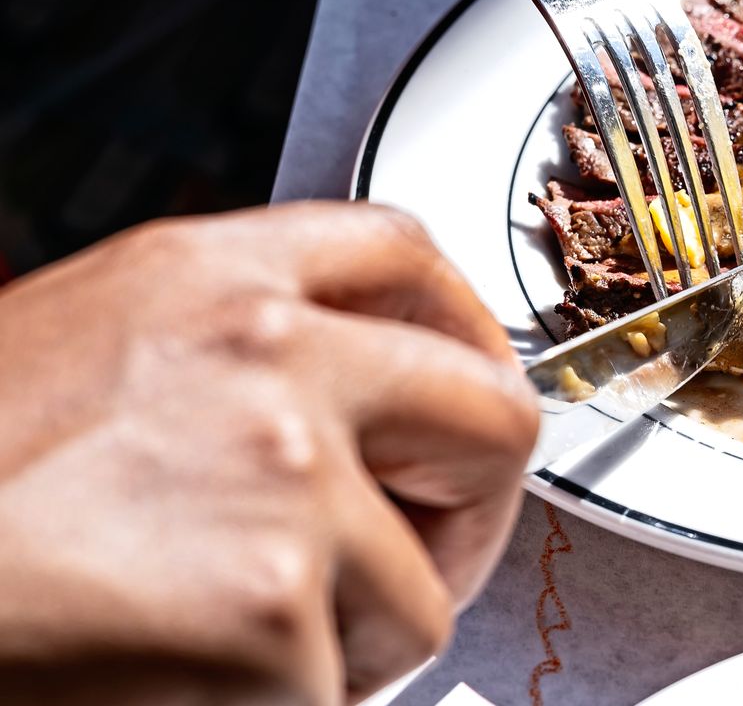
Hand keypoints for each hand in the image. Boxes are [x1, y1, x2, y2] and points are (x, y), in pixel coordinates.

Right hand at [0, 203, 538, 704]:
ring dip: (356, 641)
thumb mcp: (80, 355)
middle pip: (487, 411)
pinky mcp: (270, 611)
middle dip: (471, 503)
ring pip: (422, 588)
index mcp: (206, 277)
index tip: (466, 385)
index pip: (405, 256)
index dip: (460, 333)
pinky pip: (349, 691)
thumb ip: (220, 357)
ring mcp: (281, 480)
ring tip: (235, 652)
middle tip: (423, 557)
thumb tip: (335, 408)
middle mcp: (264, 356)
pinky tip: (188, 692)